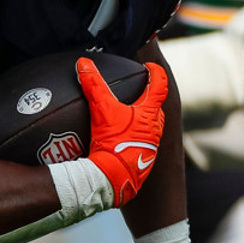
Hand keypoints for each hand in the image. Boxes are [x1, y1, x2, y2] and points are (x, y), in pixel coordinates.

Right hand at [76, 56, 167, 206]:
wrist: (114, 179)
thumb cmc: (113, 144)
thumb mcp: (101, 110)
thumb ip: (93, 84)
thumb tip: (83, 64)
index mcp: (150, 114)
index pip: (160, 86)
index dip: (155, 73)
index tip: (149, 67)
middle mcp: (155, 130)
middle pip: (156, 108)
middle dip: (148, 98)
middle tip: (137, 91)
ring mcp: (151, 147)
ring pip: (150, 127)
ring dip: (141, 120)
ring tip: (125, 117)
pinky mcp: (143, 161)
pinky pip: (141, 143)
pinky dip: (133, 137)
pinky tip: (119, 140)